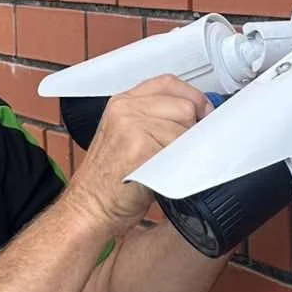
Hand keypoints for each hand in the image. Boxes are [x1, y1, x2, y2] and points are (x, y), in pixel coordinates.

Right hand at [65, 76, 209, 235]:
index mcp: (122, 103)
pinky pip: (180, 149)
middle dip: (193, 128)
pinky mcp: (140, 148)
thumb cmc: (109, 182)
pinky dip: (183, 163)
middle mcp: (125, 109)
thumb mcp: (126, 138)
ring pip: (185, 128)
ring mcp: (130, 126)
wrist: (89, 209)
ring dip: (187, 150)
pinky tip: (168, 174)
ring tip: (168, 166)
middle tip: (184, 150)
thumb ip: (154, 119)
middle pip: (184, 105)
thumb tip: (197, 116)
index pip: (169, 83)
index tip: (203, 115)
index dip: (193, 98)